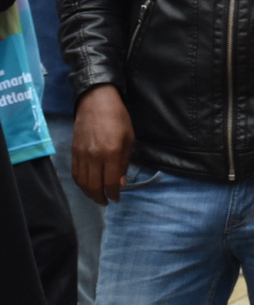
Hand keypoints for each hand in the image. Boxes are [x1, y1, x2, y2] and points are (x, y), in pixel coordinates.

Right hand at [72, 85, 133, 203]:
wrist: (96, 101)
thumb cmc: (118, 118)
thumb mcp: (129, 138)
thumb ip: (124, 162)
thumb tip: (120, 182)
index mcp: (111, 153)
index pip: (110, 181)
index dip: (114, 193)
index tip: (117, 198)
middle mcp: (94, 156)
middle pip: (93, 185)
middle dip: (100, 197)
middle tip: (106, 202)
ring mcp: (81, 154)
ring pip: (82, 182)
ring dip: (89, 193)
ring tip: (97, 197)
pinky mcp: (73, 151)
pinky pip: (75, 173)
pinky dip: (80, 183)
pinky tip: (87, 185)